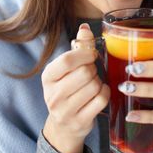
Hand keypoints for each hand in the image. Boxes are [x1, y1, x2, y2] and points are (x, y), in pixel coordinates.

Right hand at [42, 23, 109, 152]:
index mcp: (48, 77)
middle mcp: (53, 94)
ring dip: (99, 82)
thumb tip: (85, 28)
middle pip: (84, 73)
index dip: (84, 54)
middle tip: (91, 72)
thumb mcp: (66, 69)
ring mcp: (65, 110)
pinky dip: (105, 93)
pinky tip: (99, 93)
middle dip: (93, 69)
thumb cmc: (67, 89)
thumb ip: (78, 47)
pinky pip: (101, 100)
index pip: (67, 60)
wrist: (63, 125)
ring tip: (93, 84)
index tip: (92, 54)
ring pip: (94, 86)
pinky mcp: (80, 121)